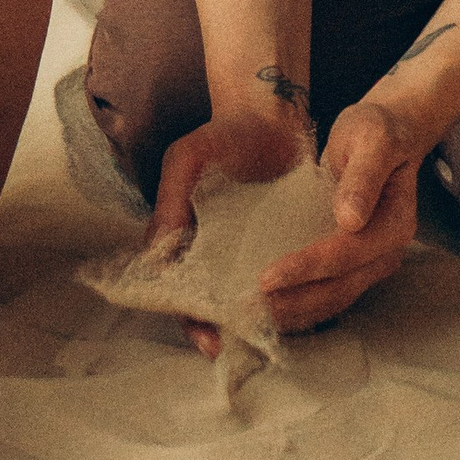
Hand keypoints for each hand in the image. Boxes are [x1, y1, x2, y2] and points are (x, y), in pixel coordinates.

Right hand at [148, 104, 318, 358]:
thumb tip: (156, 259)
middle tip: (245, 344)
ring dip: (259, 319)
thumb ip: (170, 202)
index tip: (209, 339)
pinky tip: (303, 307)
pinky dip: (290, 296)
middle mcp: (216, 254)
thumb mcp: (187, 160)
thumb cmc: (222, 135)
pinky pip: (284, 279)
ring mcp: (251, 252)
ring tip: (273, 332)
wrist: (270, 115)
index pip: (182, 294)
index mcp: (185, 241)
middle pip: (217, 307)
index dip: (193, 320)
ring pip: (251, 300)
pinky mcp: (284, 245)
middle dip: (227, 331)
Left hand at [253, 98, 422, 333]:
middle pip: (339, 287)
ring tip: (253, 316)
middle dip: (294, 301)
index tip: (267, 278)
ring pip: (334, 298)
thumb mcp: (371, 139)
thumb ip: (363, 177)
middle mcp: (386, 251)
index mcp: (395, 223)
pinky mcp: (354, 263)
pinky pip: (329, 293)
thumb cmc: (376, 129)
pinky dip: (301, 305)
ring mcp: (371, 261)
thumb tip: (349, 220)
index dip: (307, 268)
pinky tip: (271, 310)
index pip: (346, 254)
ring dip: (295, 311)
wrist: (385, 132)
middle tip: (250, 309)